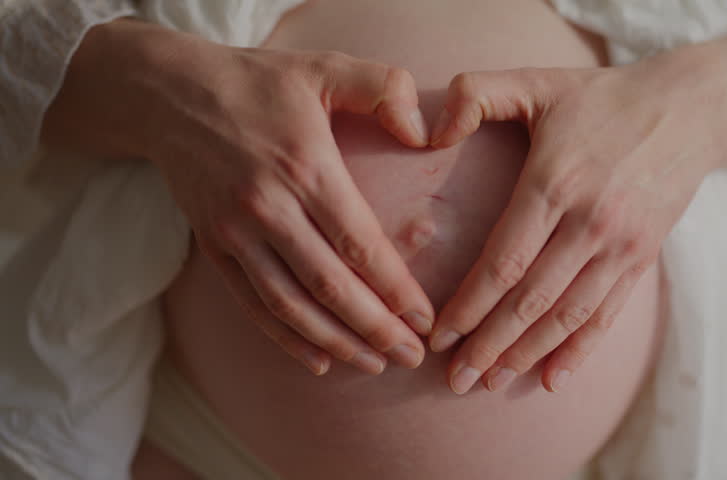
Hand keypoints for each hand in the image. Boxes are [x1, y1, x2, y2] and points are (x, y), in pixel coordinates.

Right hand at [43, 19, 436, 375]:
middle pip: (330, 286)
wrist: (169, 93)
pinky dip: (284, 339)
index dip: (396, 289)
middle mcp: (269, 208)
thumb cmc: (258, 83)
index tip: (426, 319)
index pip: (360, 244)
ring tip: (373, 365)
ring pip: (291, 306)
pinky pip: (252, 305)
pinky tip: (317, 361)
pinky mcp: (214, 247)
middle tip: (410, 356)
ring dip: (335, 343)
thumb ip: (384, 88)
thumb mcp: (325, 67)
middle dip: (376, 329)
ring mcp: (236, 233)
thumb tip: (426, 134)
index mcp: (305, 167)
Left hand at [426, 37, 726, 393]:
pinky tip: (552, 379)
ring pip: (567, 315)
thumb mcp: (537, 80)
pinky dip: (579, 349)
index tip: (439, 336)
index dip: (469, 305)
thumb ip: (476, 94)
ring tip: (490, 383)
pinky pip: (607, 313)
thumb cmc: (601, 98)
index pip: (504, 261)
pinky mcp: (643, 257)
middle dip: (489, 345)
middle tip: (455, 381)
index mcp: (555, 182)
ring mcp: (621, 245)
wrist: (691, 108)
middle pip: (531, 300)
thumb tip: (429, 134)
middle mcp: (590, 221)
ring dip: (526, 354)